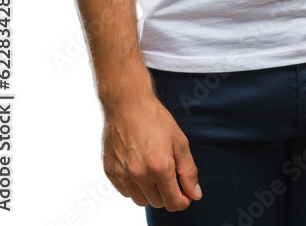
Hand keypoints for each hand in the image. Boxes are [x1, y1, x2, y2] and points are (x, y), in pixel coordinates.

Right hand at [101, 91, 202, 211]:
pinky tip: (138, 167)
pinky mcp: (110, 171)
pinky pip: (125, 191)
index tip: (185, 194)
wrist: (126, 103)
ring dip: (150, 192)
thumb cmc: (154, 118)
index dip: (183, 201)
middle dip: (167, 193)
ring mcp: (122, 174)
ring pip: (140, 200)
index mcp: (159, 167)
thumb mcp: (179, 141)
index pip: (173, 202)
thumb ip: (188, 170)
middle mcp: (139, 174)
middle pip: (158, 203)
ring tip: (153, 170)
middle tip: (169, 174)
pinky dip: (134, 186)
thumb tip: (195, 194)